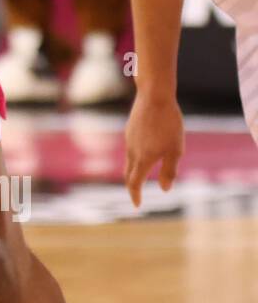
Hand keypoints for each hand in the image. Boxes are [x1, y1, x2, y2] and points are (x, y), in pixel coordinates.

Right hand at [124, 91, 184, 207]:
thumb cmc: (169, 124)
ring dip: (134, 170)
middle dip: (132, 186)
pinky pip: (130, 147)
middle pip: (128, 174)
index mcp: (143, 159)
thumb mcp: (175, 150)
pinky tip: (145, 149)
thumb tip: (165, 190)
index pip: (134, 183)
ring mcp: (129, 139)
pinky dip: (135, 156)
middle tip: (136, 194)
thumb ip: (169, 171)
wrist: (154, 96)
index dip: (136, 196)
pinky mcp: (130, 130)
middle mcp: (132, 151)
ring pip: (129, 160)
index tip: (137, 205)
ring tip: (142, 173)